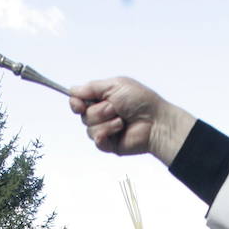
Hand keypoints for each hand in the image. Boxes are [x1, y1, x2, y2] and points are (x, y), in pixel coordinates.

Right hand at [70, 78, 195, 163]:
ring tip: (122, 121)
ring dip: (106, 122)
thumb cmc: (141, 101)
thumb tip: (72, 90)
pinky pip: (96, 140)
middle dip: (99, 110)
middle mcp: (101, 114)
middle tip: (116, 108)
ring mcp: (104, 130)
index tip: (79, 103)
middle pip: (82, 115)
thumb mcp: (115, 85)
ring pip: (89, 128)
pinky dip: (106, 134)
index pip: (77, 100)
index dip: (75, 103)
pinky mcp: (108, 144)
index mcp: (101, 98)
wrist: (156, 122)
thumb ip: (92, 87)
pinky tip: (119, 130)